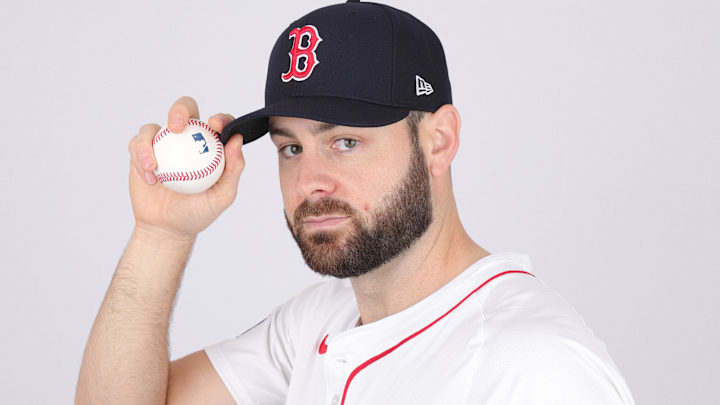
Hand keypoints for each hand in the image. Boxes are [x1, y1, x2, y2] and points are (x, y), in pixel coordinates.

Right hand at [127, 96, 244, 240]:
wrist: (168, 228)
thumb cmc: (199, 212)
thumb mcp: (222, 196)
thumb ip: (234, 168)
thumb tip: (236, 139)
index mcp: (211, 145)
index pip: (218, 123)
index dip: (220, 118)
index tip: (215, 125)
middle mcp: (187, 139)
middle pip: (184, 109)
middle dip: (180, 109)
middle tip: (177, 125)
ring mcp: (163, 144)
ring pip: (153, 127)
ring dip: (149, 143)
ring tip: (154, 167)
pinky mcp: (141, 152)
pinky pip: (137, 145)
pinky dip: (141, 158)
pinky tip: (150, 177)